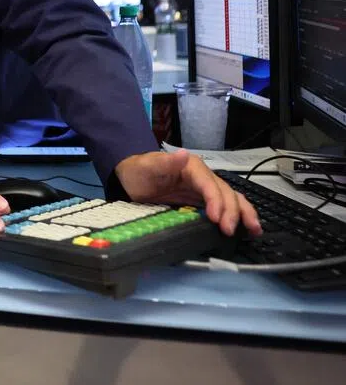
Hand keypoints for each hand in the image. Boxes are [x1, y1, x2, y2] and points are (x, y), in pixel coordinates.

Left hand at [115, 149, 261, 235]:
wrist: (130, 180)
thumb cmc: (138, 171)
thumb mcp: (147, 166)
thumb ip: (164, 162)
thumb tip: (182, 154)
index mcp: (192, 167)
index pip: (209, 184)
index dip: (215, 201)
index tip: (216, 218)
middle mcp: (203, 177)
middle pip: (225, 192)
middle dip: (232, 211)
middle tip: (230, 230)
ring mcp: (204, 189)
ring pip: (231, 199)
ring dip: (244, 213)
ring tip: (254, 230)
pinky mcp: (202, 201)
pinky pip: (224, 207)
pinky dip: (237, 216)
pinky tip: (246, 228)